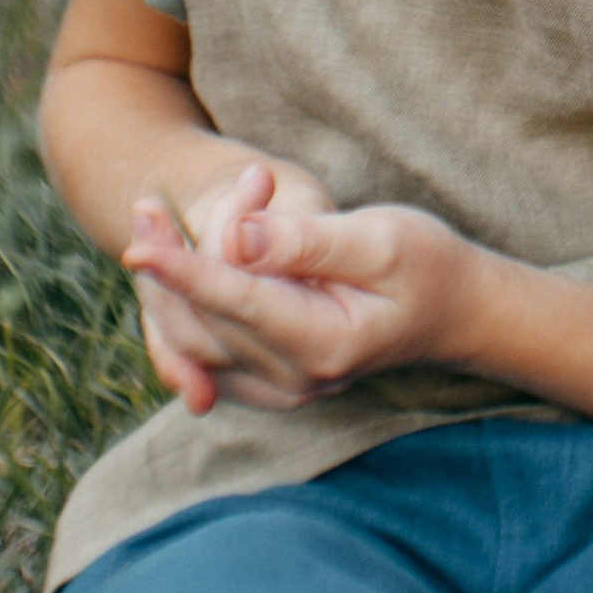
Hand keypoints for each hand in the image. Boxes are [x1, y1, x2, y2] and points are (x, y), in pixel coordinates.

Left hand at [122, 165, 474, 411]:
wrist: (455, 310)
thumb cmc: (426, 263)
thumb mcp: (381, 238)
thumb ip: (307, 242)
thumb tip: (236, 237)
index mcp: (325, 342)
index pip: (238, 304)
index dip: (183, 272)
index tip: (138, 244)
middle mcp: (296, 377)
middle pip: (203, 327)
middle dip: (166, 267)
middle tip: (145, 206)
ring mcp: (282, 387)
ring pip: (192, 344)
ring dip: (165, 284)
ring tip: (153, 220)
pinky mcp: (270, 381)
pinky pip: (203, 356)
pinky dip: (179, 312)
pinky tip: (169, 268)